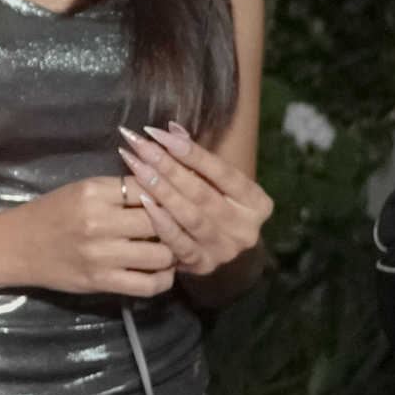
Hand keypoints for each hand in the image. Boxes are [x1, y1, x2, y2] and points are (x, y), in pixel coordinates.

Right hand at [3, 175, 176, 297]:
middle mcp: (99, 222)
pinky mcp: (101, 281)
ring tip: (167, 249)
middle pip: (161, 220)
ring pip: (162, 254)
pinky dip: (162, 279)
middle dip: (172, 224)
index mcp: (93, 192)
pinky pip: (149, 285)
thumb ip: (118, 191)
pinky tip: (160, 271)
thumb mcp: (79, 191)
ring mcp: (101, 255)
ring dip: (171, 253)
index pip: (148, 188)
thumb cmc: (49, 214)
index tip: (171, 200)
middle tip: (175, 227)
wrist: (15, 247)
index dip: (165, 194)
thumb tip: (163, 192)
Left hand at [116, 121, 271, 276]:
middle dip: (169, 167)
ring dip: (161, 190)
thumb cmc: (213, 204)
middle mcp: (246, 229)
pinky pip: (180, 244)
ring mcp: (225, 250)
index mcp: (257, 203)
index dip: (192, 153)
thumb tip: (171, 128)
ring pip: (191, 217)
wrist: (213, 248)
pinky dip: (162, 223)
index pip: (225, 173)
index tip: (160, 133)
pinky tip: (144, 203)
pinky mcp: (203, 265)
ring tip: (137, 168)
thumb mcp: (213, 181)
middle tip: (140, 147)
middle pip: (203, 194)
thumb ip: (195, 157)